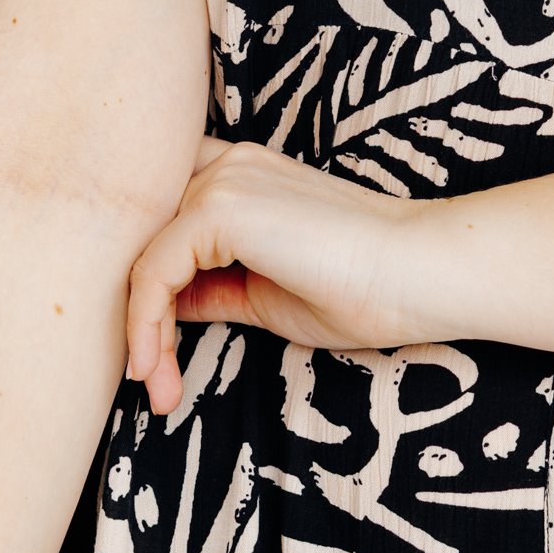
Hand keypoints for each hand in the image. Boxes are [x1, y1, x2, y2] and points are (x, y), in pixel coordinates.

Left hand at [125, 135, 436, 413]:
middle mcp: (228, 165)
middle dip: (135, 307)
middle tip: (149, 379)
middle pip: (143, 234)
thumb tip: (157, 311)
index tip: (157, 359)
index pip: (165, 221)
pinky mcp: (222, 207)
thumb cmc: (362, 289)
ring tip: (155, 387)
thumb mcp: (265, 294)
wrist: (418, 273)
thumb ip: (210, 288)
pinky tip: (157, 369)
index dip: (150, 284)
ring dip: (138, 328)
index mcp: (243, 176)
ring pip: (141, 253)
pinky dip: (145, 324)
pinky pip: (154, 269)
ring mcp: (224, 180)